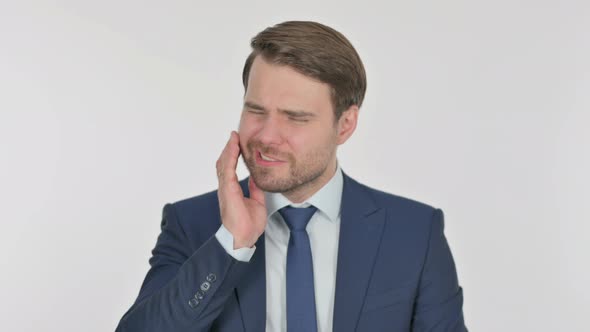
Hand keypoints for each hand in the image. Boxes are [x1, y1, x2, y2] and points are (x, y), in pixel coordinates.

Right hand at [216, 131, 266, 248]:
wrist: (243, 238)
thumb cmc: (248, 225)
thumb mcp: (256, 202)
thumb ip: (254, 189)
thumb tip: (256, 179)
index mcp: (231, 190)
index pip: (230, 168)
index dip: (232, 155)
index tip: (237, 143)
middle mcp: (226, 187)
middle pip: (224, 163)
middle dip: (229, 148)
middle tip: (234, 135)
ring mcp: (225, 188)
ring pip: (224, 164)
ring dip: (229, 149)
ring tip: (234, 138)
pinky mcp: (228, 191)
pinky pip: (227, 169)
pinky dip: (230, 157)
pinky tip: (234, 148)